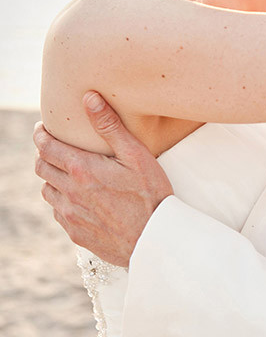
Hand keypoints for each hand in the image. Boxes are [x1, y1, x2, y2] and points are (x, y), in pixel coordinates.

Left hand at [33, 92, 172, 266]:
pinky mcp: (75, 233)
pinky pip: (59, 212)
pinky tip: (79, 198)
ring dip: (53, 178)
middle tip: (55, 147)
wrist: (154, 239)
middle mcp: (69, 192)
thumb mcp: (136, 155)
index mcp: (82, 169)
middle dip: (44, 154)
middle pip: (41, 168)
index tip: (42, 128)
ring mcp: (70, 215)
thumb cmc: (151, 195)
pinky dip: (63, 201)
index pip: (46, 147)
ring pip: (47, 191)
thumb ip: (110, 126)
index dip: (41, 135)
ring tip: (67, 173)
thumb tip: (89, 98)